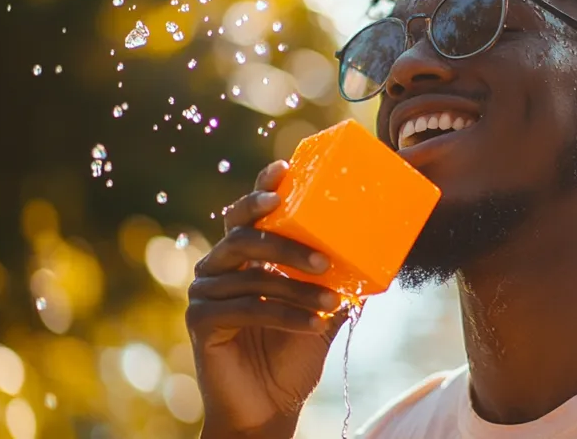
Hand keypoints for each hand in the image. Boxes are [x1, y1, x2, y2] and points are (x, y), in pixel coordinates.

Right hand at [187, 160, 346, 437]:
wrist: (270, 404)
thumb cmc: (294, 351)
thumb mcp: (320, 307)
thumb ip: (335, 278)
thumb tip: (377, 250)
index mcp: (244, 255)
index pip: (249, 213)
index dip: (263, 188)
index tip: (284, 171)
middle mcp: (218, 267)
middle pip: (244, 236)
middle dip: (284, 239)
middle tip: (321, 256)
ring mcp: (205, 292)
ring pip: (251, 274)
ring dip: (295, 287)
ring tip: (331, 299)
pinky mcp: (199, 321)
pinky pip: (244, 307)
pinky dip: (283, 314)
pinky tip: (312, 324)